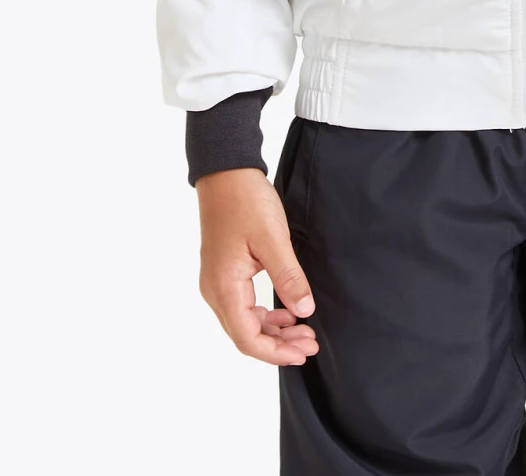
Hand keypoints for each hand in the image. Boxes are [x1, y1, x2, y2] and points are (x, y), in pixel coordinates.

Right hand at [196, 167, 319, 363]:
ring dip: (273, 330)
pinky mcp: (224, 272)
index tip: (304, 352)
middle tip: (310, 343)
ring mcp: (217, 282)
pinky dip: (265, 313)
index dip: (276, 352)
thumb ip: (288, 277)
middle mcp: (215, 290)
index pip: (247, 338)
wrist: (226, 173)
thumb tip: (305, 312)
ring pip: (244, 321)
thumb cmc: (246, 201)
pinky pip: (243, 305)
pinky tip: (287, 310)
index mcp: (224, 287)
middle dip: (278, 344)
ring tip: (303, 330)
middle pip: (245, 334)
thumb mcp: (273, 239)